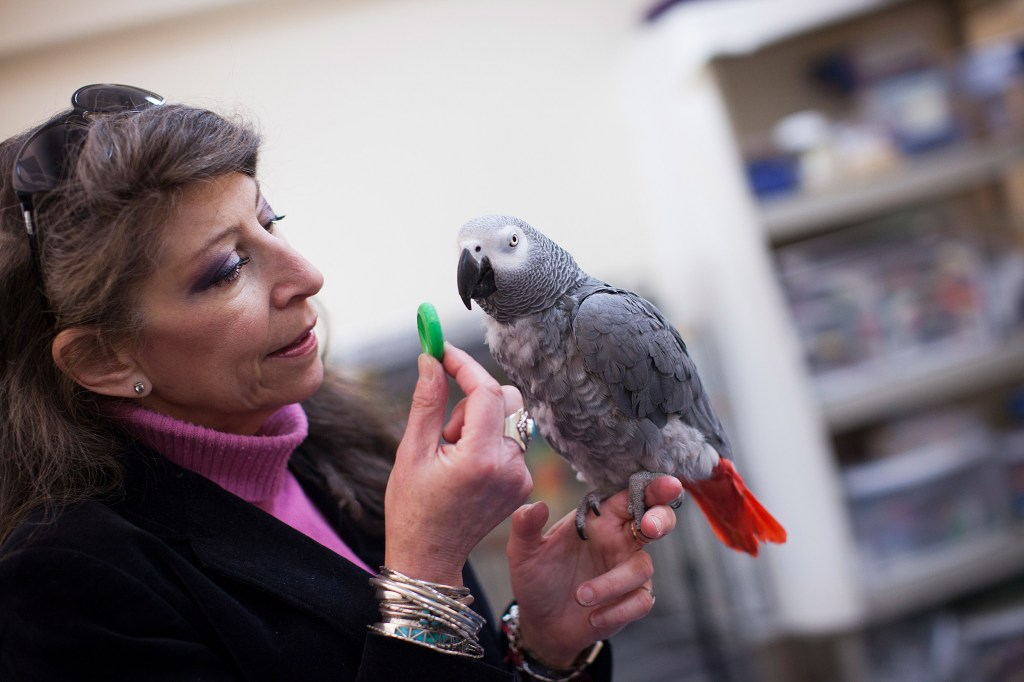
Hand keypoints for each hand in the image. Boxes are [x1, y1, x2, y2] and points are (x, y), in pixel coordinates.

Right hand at [384, 343, 533, 585]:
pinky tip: (466, 467)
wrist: (429, 557)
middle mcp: (509, 466)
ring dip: (480, 422)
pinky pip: (512, 441)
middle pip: (507, 399)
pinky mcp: (524, 484)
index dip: (463, 365)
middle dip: (474, 397)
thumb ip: (428, 401)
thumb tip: (431, 358)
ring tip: (452, 454)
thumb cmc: (413, 507)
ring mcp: (521, 477)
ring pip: (510, 418)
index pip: (485, 391)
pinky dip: (490, 441)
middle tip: (445, 427)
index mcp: (480, 458)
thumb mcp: (412, 451)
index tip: (441, 350)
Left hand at [506, 475, 681, 666]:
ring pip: (642, 568)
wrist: (540, 623)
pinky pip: (640, 602)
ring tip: (580, 596)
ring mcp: (626, 571)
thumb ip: (526, 526)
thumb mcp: (523, 551)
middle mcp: (619, 541)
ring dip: (612, 583)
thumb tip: (537, 506)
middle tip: (649, 527)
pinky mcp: (630, 602)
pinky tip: (593, 618)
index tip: (667, 484)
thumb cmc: (536, 578)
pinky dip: (617, 610)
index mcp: (599, 520)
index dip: (652, 487)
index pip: (630, 496)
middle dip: (661, 519)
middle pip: (657, 521)